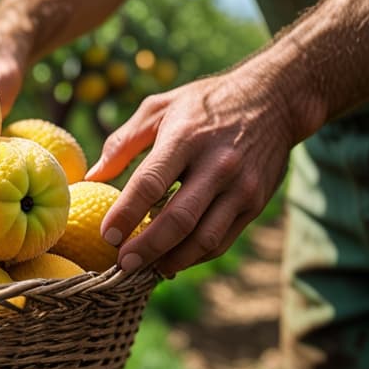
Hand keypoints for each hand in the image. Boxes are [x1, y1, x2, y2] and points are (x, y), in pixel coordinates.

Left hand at [85, 66, 296, 277]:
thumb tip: (92, 177)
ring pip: (203, 239)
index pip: (151, 183)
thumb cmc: (204, 103)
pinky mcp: (255, 203)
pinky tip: (172, 260)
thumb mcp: (159, 108)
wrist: (275, 99)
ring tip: (145, 269)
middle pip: (178, 220)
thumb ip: (123, 142)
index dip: (126, 213)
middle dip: (146, 248)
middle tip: (122, 265)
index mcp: (186, 139)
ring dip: (171, 260)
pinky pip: (221, 240)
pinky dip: (195, 256)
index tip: (106, 235)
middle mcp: (216, 165)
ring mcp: (241, 187)